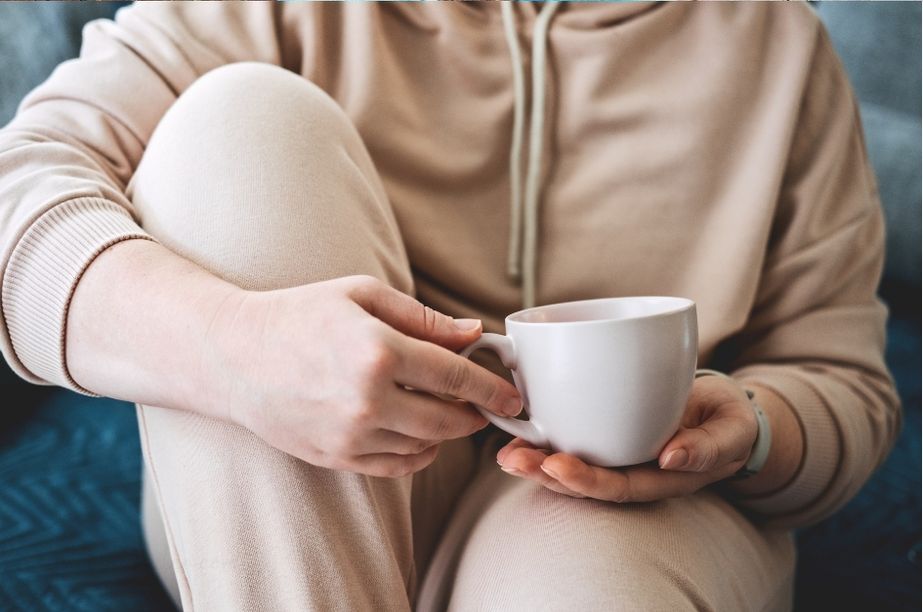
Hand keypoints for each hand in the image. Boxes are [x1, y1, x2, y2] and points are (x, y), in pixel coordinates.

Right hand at [201, 275, 521, 477]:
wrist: (233, 356)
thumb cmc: (299, 314)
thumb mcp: (362, 295)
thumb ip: (423, 318)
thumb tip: (474, 334)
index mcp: (379, 351)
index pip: (456, 376)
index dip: (492, 387)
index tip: (511, 394)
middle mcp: (368, 400)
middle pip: (448, 420)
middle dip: (475, 414)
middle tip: (482, 404)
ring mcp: (351, 435)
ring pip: (426, 447)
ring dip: (446, 432)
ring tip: (445, 410)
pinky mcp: (336, 457)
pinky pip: (397, 466)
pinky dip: (418, 453)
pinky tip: (417, 432)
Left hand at [495, 375, 757, 500]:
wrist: (724, 410)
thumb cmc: (727, 421)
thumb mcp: (731, 431)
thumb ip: (707, 446)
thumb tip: (671, 458)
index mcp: (660, 478)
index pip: (617, 487)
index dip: (585, 481)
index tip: (556, 465)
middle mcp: (632, 470)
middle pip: (583, 481)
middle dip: (544, 473)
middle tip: (512, 458)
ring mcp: (617, 453)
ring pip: (571, 463)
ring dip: (536, 459)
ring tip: (505, 452)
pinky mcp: (606, 430)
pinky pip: (573, 438)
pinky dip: (544, 435)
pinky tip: (518, 427)